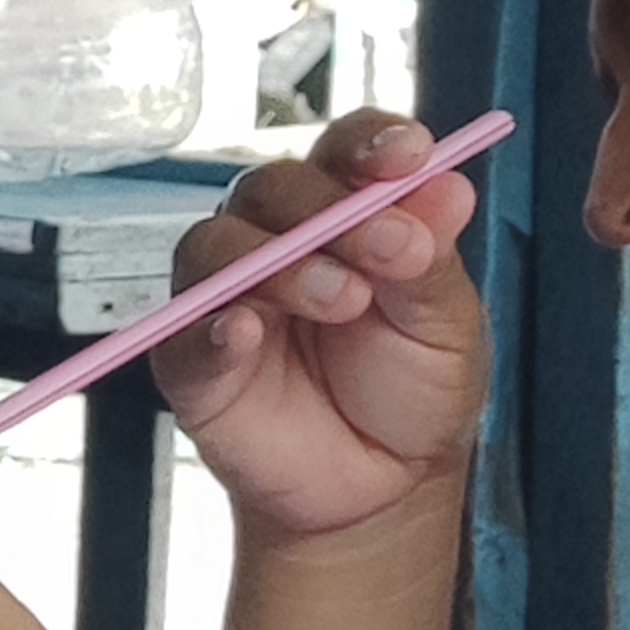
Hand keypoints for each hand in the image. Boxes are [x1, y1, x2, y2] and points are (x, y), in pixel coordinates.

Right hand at [150, 110, 490, 546]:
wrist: (384, 487)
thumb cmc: (412, 392)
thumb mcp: (448, 326)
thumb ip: (433, 260)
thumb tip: (448, 186)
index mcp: (345, 215)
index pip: (345, 151)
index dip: (369, 142)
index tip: (410, 155)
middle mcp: (278, 240)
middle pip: (274, 187)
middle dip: (330, 210)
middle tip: (390, 252)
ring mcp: (228, 296)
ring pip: (217, 244)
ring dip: (281, 265)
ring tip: (342, 303)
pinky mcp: (191, 361)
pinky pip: (181, 332)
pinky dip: (208, 327)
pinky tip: (242, 331)